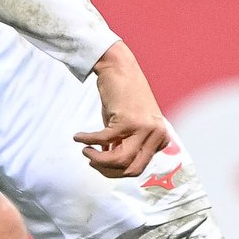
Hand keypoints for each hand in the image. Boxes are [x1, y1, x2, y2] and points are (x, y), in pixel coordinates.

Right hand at [74, 42, 172, 177]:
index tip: (103, 164)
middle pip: (131, 168)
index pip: (140, 166)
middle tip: (92, 162)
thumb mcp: (127, 124)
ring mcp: (144, 128)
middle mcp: (156, 134)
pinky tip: (78, 137)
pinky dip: (88, 140)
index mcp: (160, 137)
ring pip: (119, 160)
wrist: (120, 68)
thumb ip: (123, 144)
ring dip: (98, 160)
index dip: (118, 170)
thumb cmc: (122, 96)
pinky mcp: (127, 121)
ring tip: (86, 152)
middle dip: (108, 170)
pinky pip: (103, 140)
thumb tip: (108, 163)